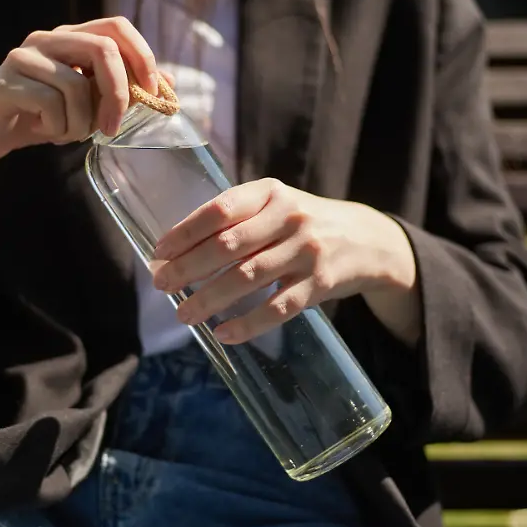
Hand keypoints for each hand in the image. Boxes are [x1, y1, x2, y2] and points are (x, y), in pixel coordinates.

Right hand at [0, 17, 158, 185]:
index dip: (142, 55)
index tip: (153, 91)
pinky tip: (47, 131)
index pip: (116, 26)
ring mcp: (25, 57)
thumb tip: (169, 85)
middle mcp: (48, 39)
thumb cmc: (41, 117)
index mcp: (71, 36)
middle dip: (118, 94)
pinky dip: (59, 128)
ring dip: (81, 122)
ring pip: (77, 85)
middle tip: (113, 128)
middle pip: (102, 49)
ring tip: (68, 133)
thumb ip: (121, 90)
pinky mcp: (8, 82)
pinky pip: (52, 105)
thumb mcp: (88, 104)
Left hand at [151, 178, 418, 344]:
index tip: (158, 253)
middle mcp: (289, 217)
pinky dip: (247, 324)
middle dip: (189, 267)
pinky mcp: (320, 284)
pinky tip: (223, 333)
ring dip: (210, 298)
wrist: (368, 239)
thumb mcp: (275, 205)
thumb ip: (236, 219)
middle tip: (161, 285)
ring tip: (183, 314)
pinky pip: (278, 308)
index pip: (220, 209)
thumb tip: (174, 253)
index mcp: (270, 192)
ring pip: (249, 277)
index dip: (185, 232)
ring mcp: (307, 252)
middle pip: (229, 244)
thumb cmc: (303, 223)